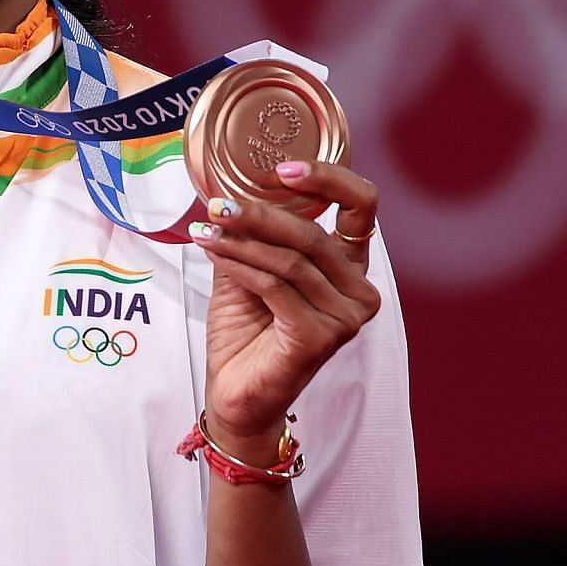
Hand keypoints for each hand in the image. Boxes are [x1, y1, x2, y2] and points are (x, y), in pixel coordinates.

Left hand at [191, 159, 380, 461]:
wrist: (237, 397)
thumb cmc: (247, 334)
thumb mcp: (250, 268)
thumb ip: (255, 232)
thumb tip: (229, 186)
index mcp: (351, 268)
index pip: (361, 206)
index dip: (328, 178)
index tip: (282, 167)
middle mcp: (359, 292)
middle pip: (314, 233)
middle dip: (260, 212)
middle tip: (218, 204)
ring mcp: (345, 318)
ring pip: (291, 259)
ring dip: (241, 239)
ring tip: (205, 227)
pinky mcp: (320, 338)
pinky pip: (275, 286)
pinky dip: (240, 265)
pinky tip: (213, 252)